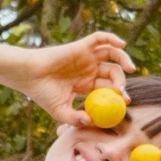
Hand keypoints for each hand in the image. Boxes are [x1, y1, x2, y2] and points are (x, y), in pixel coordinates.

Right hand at [16, 31, 130, 128]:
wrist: (29, 76)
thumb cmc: (42, 94)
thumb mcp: (60, 112)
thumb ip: (76, 119)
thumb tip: (92, 122)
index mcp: (86, 85)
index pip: (108, 89)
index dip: (119, 95)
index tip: (126, 103)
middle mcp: (89, 70)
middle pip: (113, 72)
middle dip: (121, 82)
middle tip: (123, 92)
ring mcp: (86, 57)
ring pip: (111, 54)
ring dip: (124, 58)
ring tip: (131, 68)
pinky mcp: (81, 46)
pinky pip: (99, 38)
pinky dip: (112, 38)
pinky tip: (122, 45)